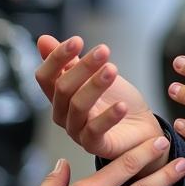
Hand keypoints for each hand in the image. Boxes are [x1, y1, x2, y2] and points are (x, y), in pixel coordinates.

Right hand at [36, 35, 165, 171]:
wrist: (141, 126)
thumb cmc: (115, 99)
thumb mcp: (94, 74)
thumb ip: (69, 61)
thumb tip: (43, 40)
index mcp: (59, 96)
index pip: (45, 76)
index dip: (57, 57)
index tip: (77, 41)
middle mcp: (63, 114)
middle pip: (62, 88)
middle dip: (83, 67)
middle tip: (103, 51)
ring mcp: (76, 131)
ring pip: (78, 106)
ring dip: (95, 85)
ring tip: (112, 69)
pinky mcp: (94, 146)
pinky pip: (94, 131)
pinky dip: (108, 117)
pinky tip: (121, 105)